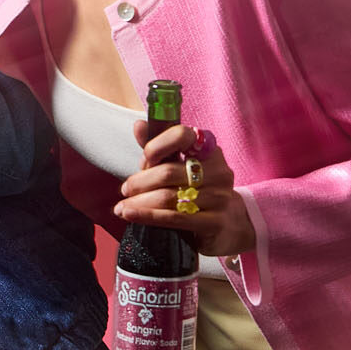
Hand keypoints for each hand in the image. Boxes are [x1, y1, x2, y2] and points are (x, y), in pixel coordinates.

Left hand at [112, 124, 254, 256]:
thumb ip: (158, 147)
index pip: (182, 135)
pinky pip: (174, 218)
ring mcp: (220, 197)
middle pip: (168, 171)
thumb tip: (139, 125)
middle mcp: (219, 171)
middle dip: (140, 181)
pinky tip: (131, 215)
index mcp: (209, 149)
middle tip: (125, 189)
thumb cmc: (196, 189)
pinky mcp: (215, 222)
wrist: (227, 224)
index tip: (144, 158)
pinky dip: (148, 216)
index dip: (157, 144)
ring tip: (123, 206)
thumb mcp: (178, 165)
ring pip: (168, 197)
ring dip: (140, 202)